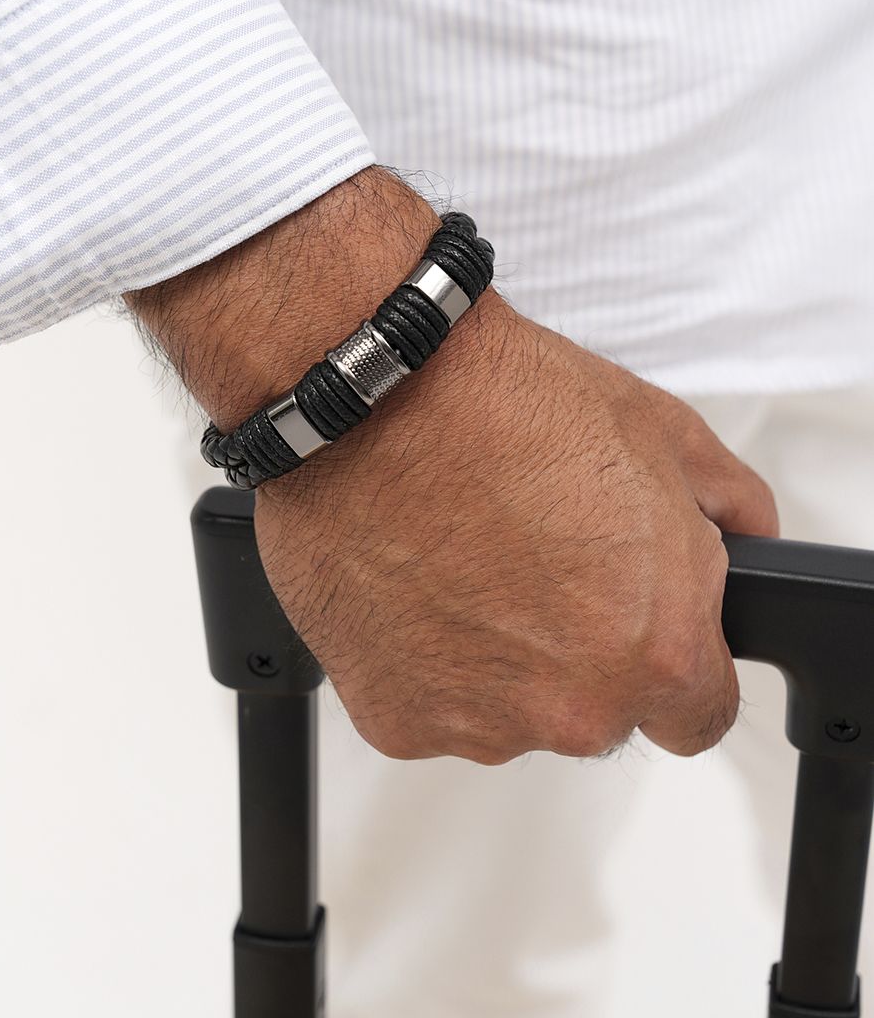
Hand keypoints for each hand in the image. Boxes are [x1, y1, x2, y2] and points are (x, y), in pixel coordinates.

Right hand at [128, 168, 777, 762]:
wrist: (375, 399)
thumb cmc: (505, 408)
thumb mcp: (663, 432)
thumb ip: (731, 509)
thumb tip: (748, 539)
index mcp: (655, 652)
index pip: (696, 717)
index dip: (674, 665)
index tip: (641, 629)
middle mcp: (572, 708)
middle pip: (597, 714)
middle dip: (581, 653)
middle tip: (538, 562)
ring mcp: (478, 723)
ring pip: (510, 714)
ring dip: (499, 659)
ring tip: (467, 561)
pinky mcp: (396, 719)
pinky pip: (432, 706)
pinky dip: (427, 660)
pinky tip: (419, 583)